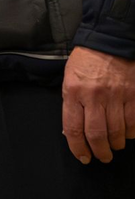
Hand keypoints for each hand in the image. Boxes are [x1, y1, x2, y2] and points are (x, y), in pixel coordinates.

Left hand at [62, 46, 134, 163]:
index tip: (83, 157)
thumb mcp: (69, 79)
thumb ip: (72, 105)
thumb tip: (74, 132)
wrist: (109, 42)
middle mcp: (94, 96)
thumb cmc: (86, 62)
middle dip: (100, 152)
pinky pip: (134, 124)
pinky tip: (127, 133)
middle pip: (97, 135)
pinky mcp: (134, 96)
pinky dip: (131, 133)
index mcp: (73, 92)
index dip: (78, 148)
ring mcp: (116, 96)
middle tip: (102, 157)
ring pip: (118, 132)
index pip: (73, 129)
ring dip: (116, 144)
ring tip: (114, 145)